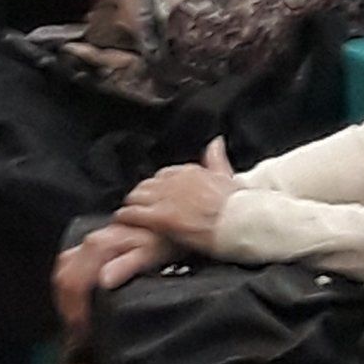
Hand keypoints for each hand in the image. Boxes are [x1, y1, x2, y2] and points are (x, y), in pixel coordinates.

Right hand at [53, 222, 169, 336]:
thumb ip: (126, 266)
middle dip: (67, 308)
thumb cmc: (159, 240)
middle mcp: (89, 242)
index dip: (76, 310)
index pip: (74, 281)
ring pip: (62, 272)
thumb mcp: (149, 254)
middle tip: (78, 333)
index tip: (83, 330)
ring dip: (65, 300)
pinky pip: (67, 267)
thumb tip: (103, 280)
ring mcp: (86, 244)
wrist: (161, 225)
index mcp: (99, 246)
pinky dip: (67, 289)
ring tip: (76, 322)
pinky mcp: (88, 248)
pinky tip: (76, 303)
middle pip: (64, 278)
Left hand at [119, 141, 238, 253]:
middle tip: (138, 204)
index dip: (159, 186)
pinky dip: (127, 215)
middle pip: (148, 184)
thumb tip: (217, 141)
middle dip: (142, 194)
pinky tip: (123, 217)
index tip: (157, 193)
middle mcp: (175, 180)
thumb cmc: (238, 206)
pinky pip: (135, 212)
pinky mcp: (161, 216)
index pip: (165, 174)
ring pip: (138, 196)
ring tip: (127, 211)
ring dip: (132, 203)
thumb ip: (217, 158)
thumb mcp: (228, 177)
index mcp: (190, 171)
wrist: (240, 222)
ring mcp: (167, 198)